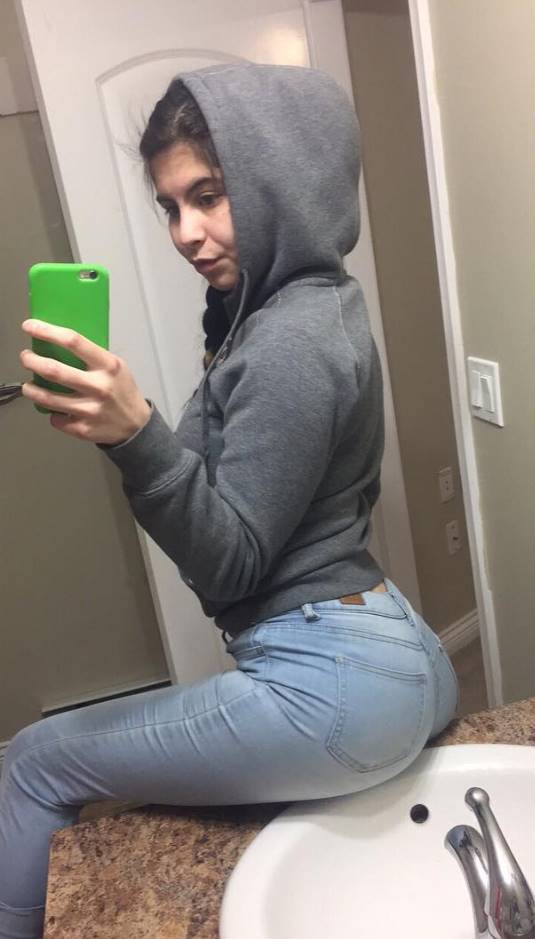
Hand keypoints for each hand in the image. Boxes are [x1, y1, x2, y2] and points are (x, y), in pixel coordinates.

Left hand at [20, 319, 150, 444]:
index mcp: (108, 365)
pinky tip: (57, 409)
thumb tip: (57, 343)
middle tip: (26, 358)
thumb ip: (92, 356)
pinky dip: (53, 413)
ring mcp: (90, 410)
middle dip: (31, 361)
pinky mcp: (83, 428)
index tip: (30, 326)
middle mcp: (99, 387)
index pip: (73, 341)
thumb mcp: (115, 366)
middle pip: (54, 370)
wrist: (136, 426)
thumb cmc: (122, 391)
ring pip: (47, 398)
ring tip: (29, 386)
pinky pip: (56, 419)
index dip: (47, 331)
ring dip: (31, 390)